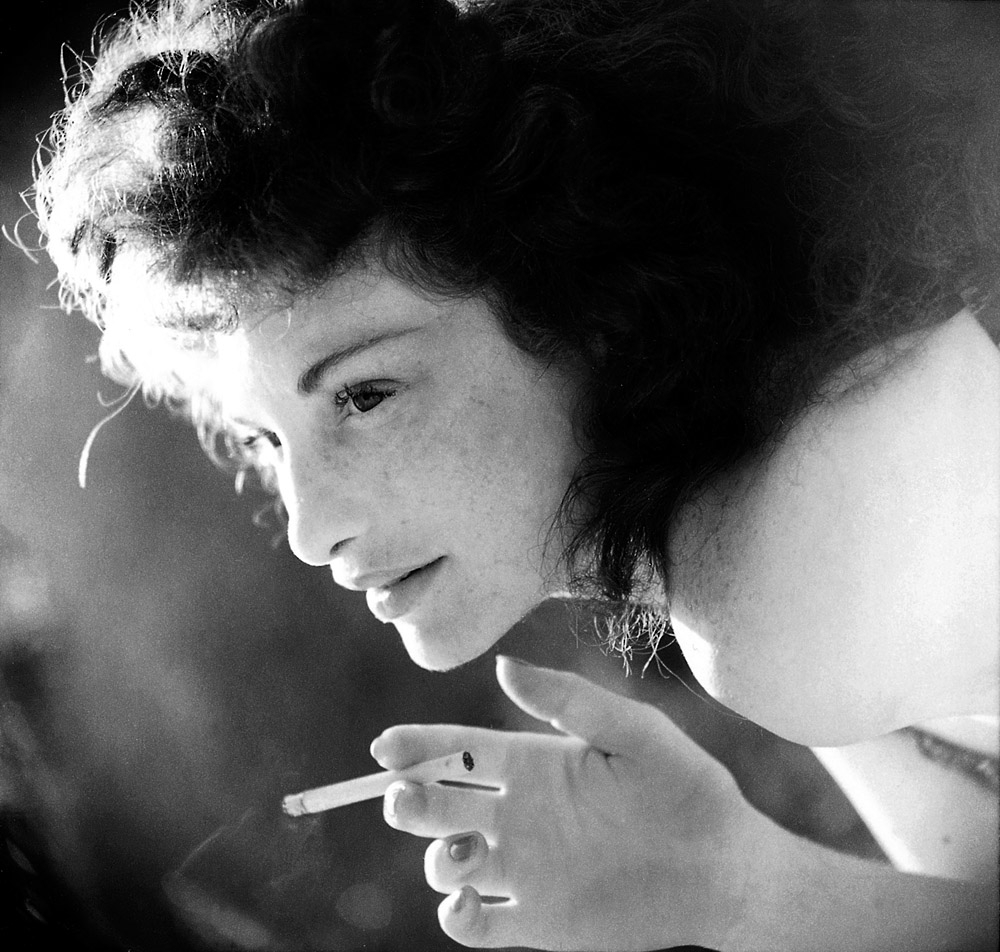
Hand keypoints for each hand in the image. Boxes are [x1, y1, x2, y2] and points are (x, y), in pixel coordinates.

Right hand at [371, 656, 766, 949]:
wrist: (723, 865)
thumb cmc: (684, 786)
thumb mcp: (632, 730)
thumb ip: (568, 699)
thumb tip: (502, 665)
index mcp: (532, 762)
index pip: (457, 748)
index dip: (417, 745)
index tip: (386, 747)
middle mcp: (517, 812)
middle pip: (438, 802)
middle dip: (408, 798)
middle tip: (405, 797)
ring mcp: (524, 867)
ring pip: (447, 860)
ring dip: (436, 855)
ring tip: (464, 849)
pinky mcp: (537, 919)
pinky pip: (475, 923)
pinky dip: (454, 915)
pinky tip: (466, 902)